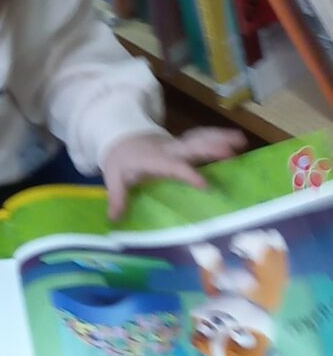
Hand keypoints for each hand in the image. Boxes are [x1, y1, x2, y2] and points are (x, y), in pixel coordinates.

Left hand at [102, 126, 245, 220]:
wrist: (121, 138)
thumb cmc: (121, 160)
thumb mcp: (114, 177)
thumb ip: (118, 197)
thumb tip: (114, 218)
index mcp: (154, 159)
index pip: (172, 166)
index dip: (188, 174)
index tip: (205, 185)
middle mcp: (169, 150)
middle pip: (191, 146)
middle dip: (210, 147)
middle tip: (232, 150)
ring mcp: (177, 145)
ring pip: (200, 138)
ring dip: (220, 137)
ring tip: (241, 139)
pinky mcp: (183, 145)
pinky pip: (202, 138)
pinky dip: (218, 136)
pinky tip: (237, 140)